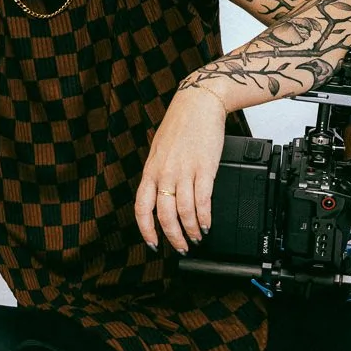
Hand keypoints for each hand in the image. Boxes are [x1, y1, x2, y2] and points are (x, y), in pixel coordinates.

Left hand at [134, 86, 228, 253]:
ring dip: (192, 230)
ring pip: (184, 212)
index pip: (142, 208)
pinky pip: (203, 201)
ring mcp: (184, 171)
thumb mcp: (159, 150)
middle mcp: (165, 174)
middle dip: (173, 237)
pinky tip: (208, 224)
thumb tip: (160, 197)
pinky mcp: (204, 169)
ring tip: (197, 237)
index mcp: (150, 171)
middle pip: (164, 216)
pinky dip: (205, 218)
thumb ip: (158, 174)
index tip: (153, 244)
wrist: (198, 103)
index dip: (146, 231)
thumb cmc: (180, 125)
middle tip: (181, 247)